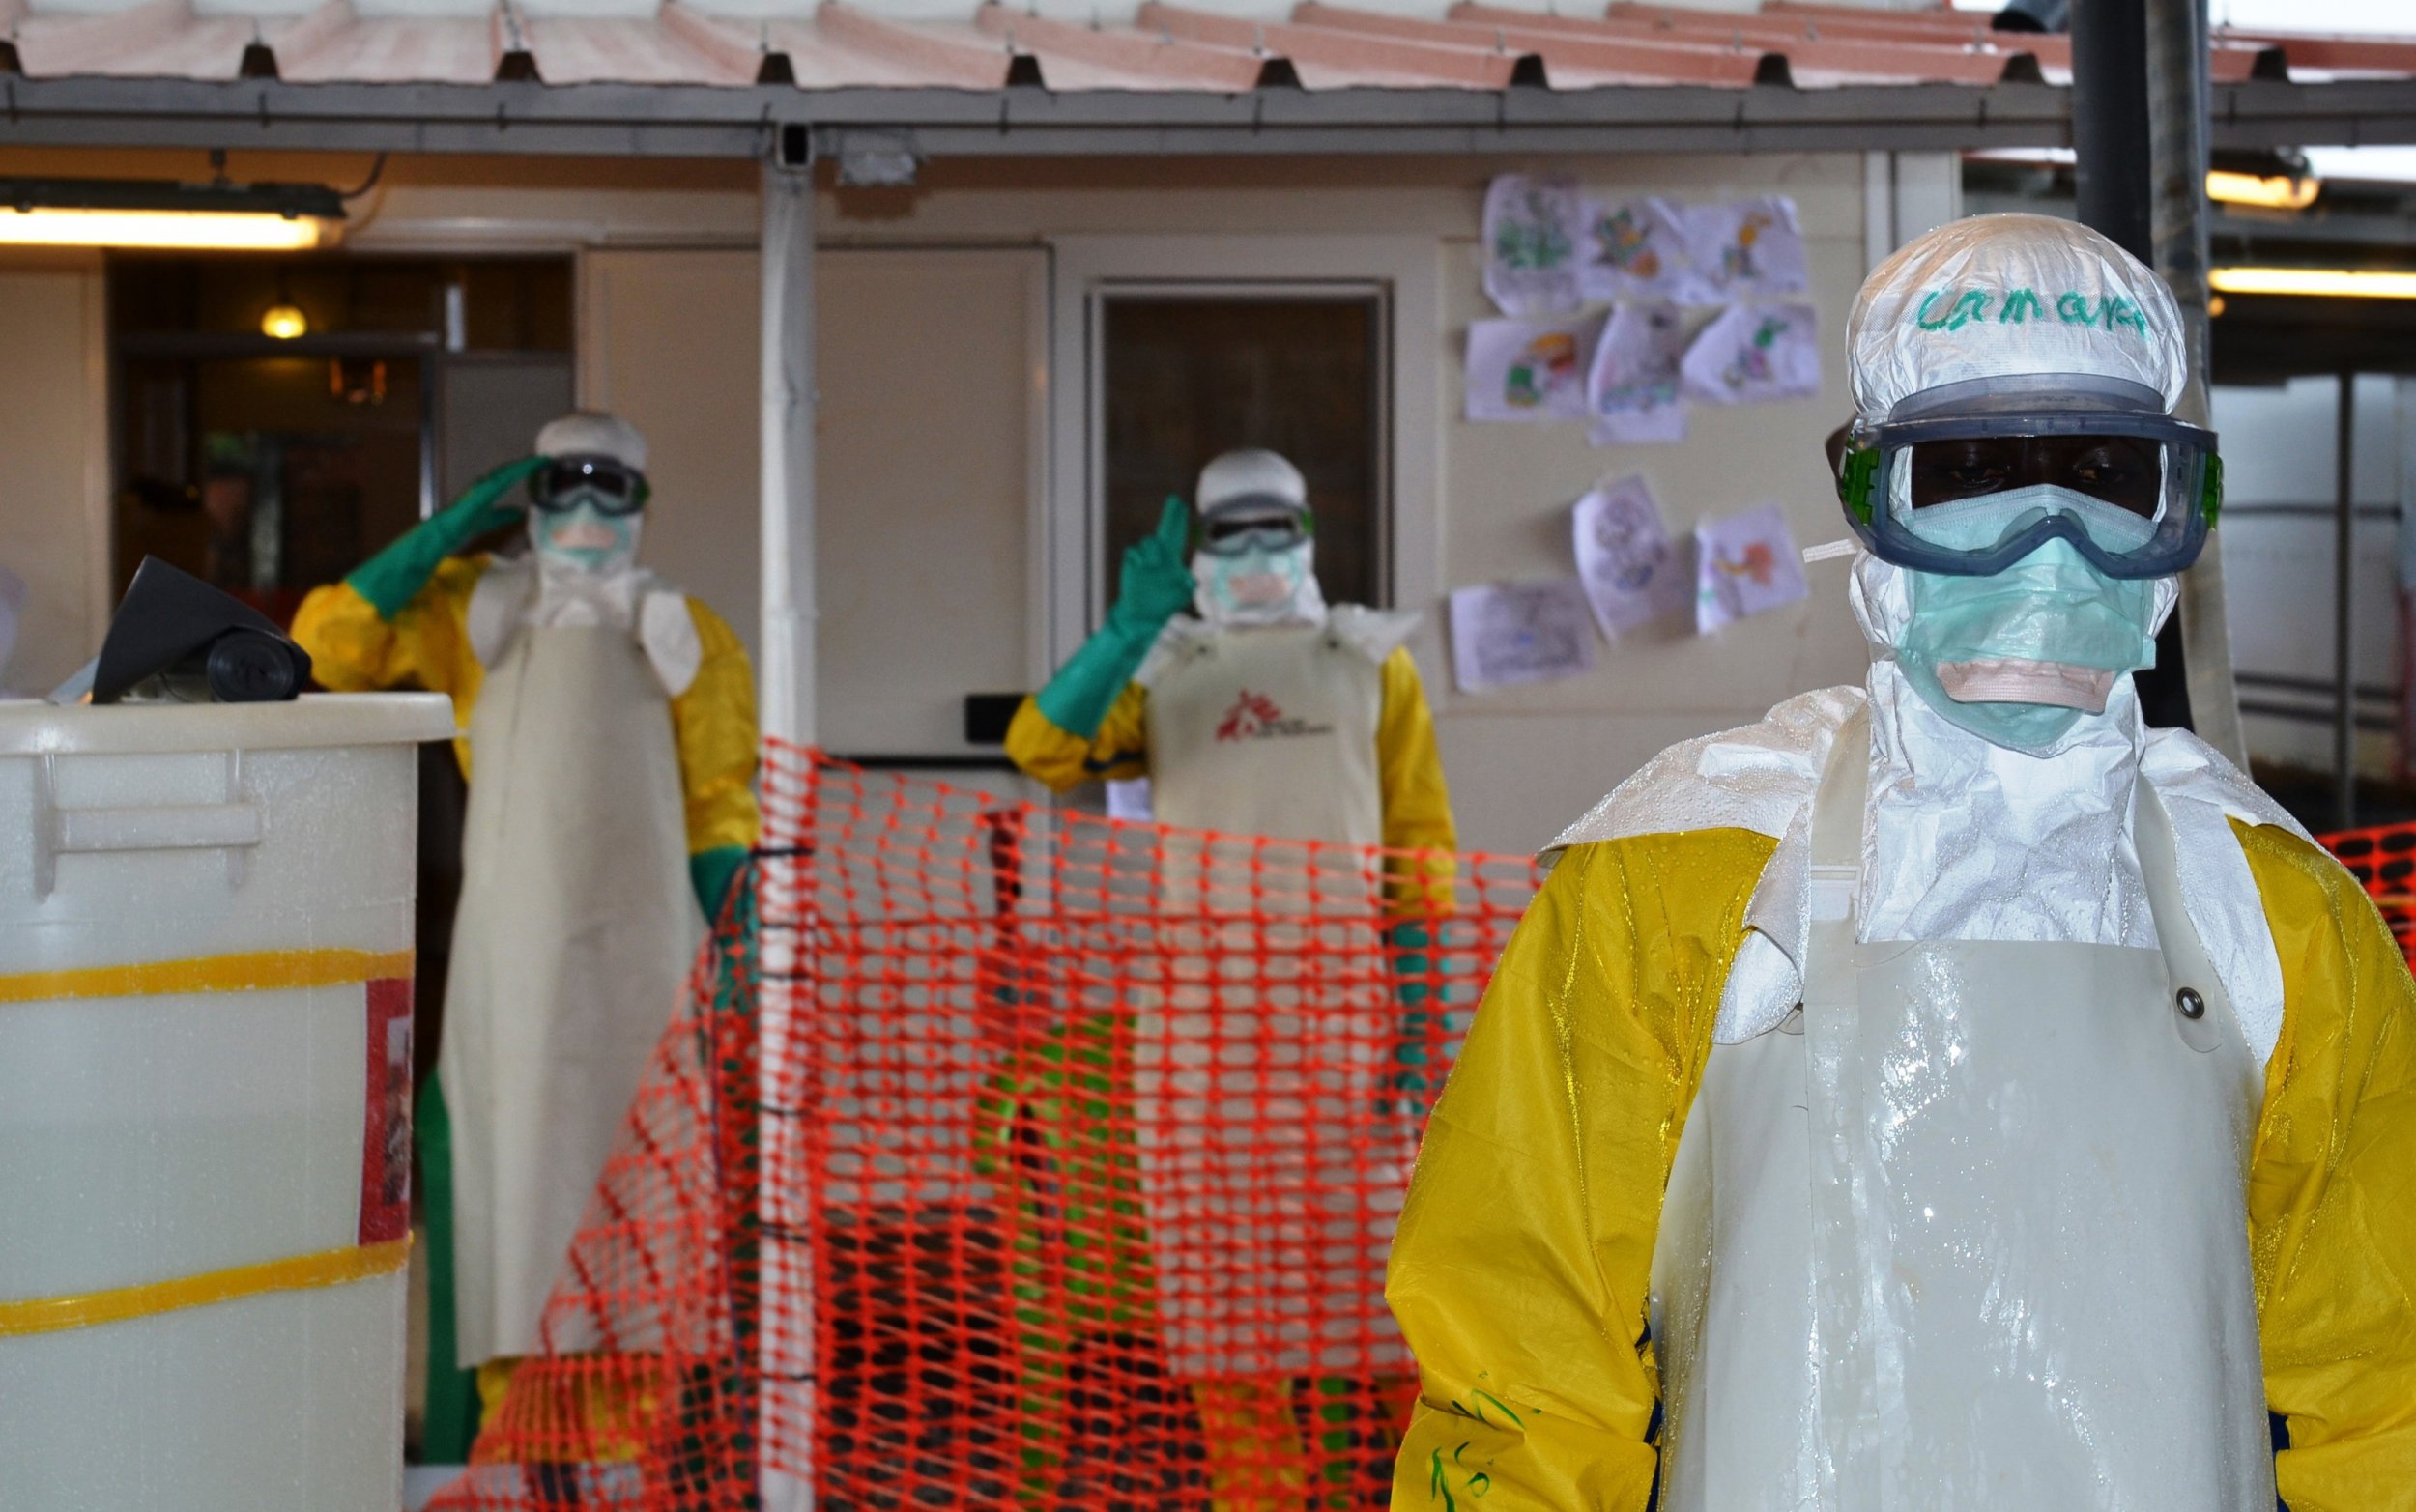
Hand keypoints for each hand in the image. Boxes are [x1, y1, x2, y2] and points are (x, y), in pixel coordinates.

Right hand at [442, 454, 549, 538]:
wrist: (451, 530)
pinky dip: (514, 473)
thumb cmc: (467, 524)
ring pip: (508, 471)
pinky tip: (526, 468)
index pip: (513, 476)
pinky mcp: (483, 490)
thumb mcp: (493, 520)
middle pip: (512, 470)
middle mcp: (489, 483)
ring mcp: (485, 485)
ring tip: (541, 461)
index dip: (527, 469)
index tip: (544, 465)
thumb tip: (520, 513)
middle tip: (548, 459)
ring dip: (525, 466)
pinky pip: (501, 479)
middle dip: (529, 464)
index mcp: (492, 489)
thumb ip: (506, 515)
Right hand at [1110, 496, 1197, 633]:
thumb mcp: (1178, 599)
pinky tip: (1141, 567)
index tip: (1183, 506)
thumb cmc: (1161, 608)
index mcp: (1172, 562)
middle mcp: (1159, 557)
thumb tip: (1192, 580)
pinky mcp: (1132, 564)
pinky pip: (1134, 551)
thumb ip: (1186, 589)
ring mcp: (1145, 559)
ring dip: (1153, 551)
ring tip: (1153, 565)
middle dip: (1170, 515)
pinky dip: (1139, 558)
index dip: (1179, 522)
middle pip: (1164, 531)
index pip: (1177, 537)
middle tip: (1175, 499)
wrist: (1140, 616)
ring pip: (1149, 542)